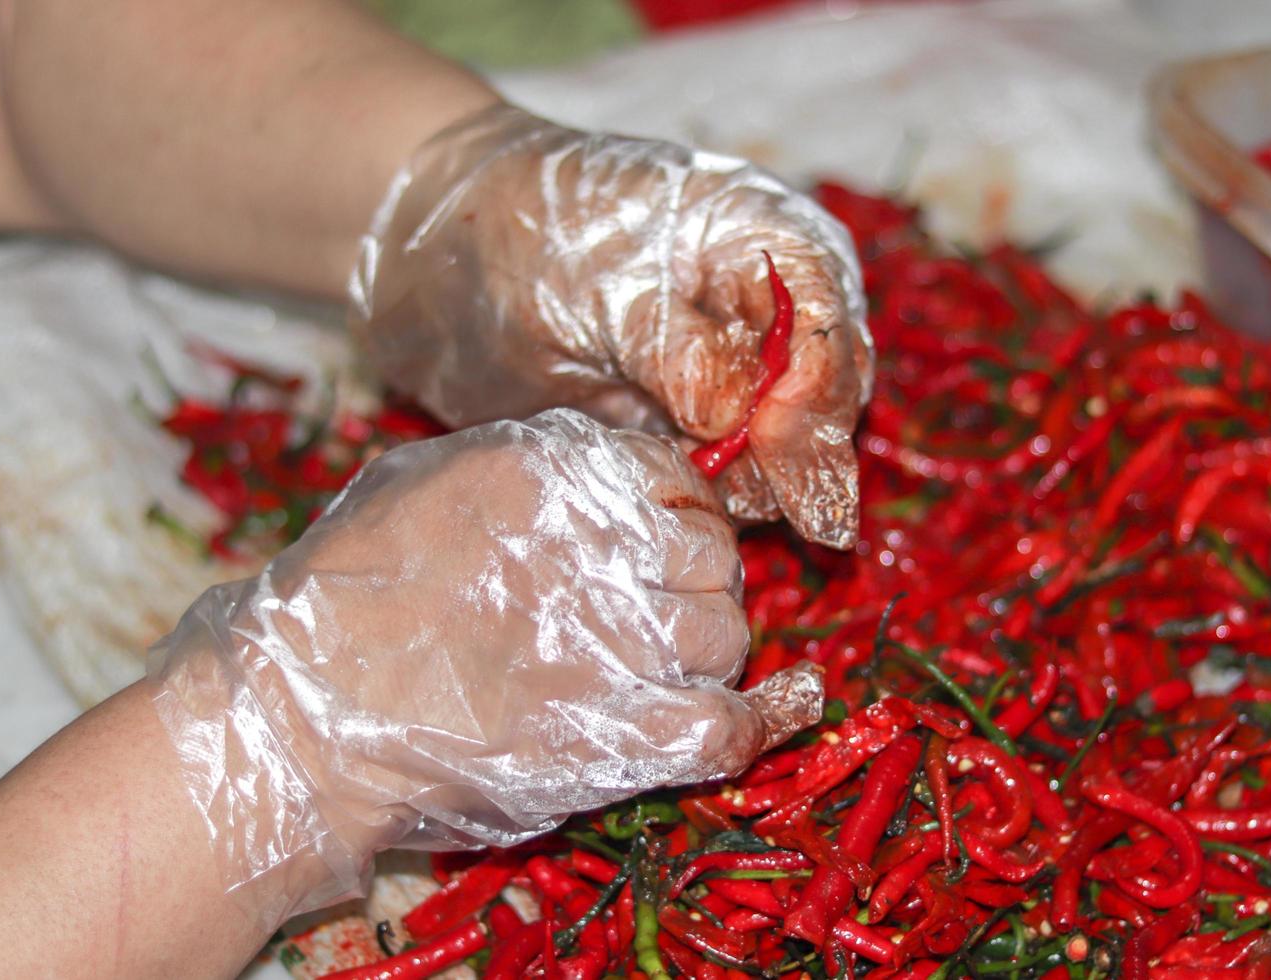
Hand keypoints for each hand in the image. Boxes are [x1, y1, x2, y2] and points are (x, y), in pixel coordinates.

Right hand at [147, 408, 821, 926]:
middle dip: (694, 577)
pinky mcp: (623, 740)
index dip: (677, 509)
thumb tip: (602, 467)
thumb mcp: (423, 479)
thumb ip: (522, 463)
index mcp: (556, 472)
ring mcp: (622, 645)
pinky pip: (732, 723)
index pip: (673, 475)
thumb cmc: (342, 593)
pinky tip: (793, 703)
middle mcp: (605, 547)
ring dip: (706, 647)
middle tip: (647, 607)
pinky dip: (770, 716)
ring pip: (726, 632)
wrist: (296, 716)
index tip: (662, 537)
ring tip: (656, 662)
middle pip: (712, 554)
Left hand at [349, 105, 873, 548]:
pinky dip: (697, 495)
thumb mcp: (605, 281)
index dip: (810, 400)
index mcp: (772, 247)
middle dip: (790, 457)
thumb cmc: (526, 233)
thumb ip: (682, 352)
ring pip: (776, 458)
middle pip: (823, 406)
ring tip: (678, 479)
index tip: (767, 449)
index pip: (827, 337)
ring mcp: (731, 377)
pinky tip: (658, 491)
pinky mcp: (684, 429)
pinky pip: (718, 481)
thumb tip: (745, 420)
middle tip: (736, 492)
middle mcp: (769, 316)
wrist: (443, 251)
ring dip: (742, 486)